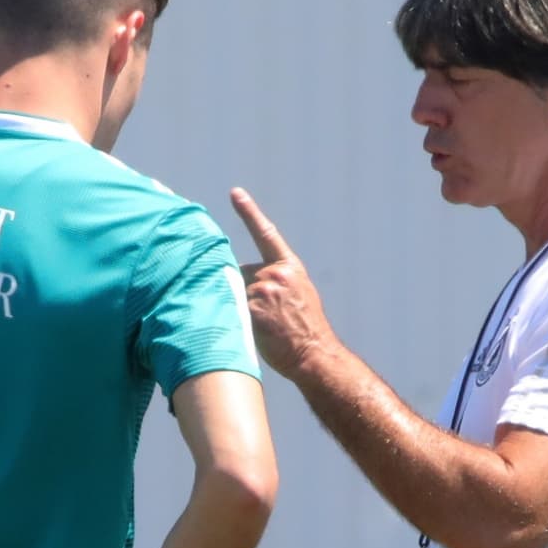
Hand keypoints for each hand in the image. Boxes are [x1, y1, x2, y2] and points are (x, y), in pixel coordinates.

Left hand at [230, 187, 338, 379]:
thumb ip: (275, 280)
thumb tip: (249, 280)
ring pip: (235, 292)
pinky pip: (232, 308)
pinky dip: (237, 318)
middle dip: (245, 291)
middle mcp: (276, 273)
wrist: (315, 354)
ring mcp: (264, 289)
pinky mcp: (252, 307)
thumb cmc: (304, 331)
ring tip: (266, 327)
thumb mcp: (298, 295)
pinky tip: (257, 331)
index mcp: (290, 267)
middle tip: (269, 316)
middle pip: (241, 273)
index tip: (235, 193)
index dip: (249, 211)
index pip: (266, 233)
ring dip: (241, 307)